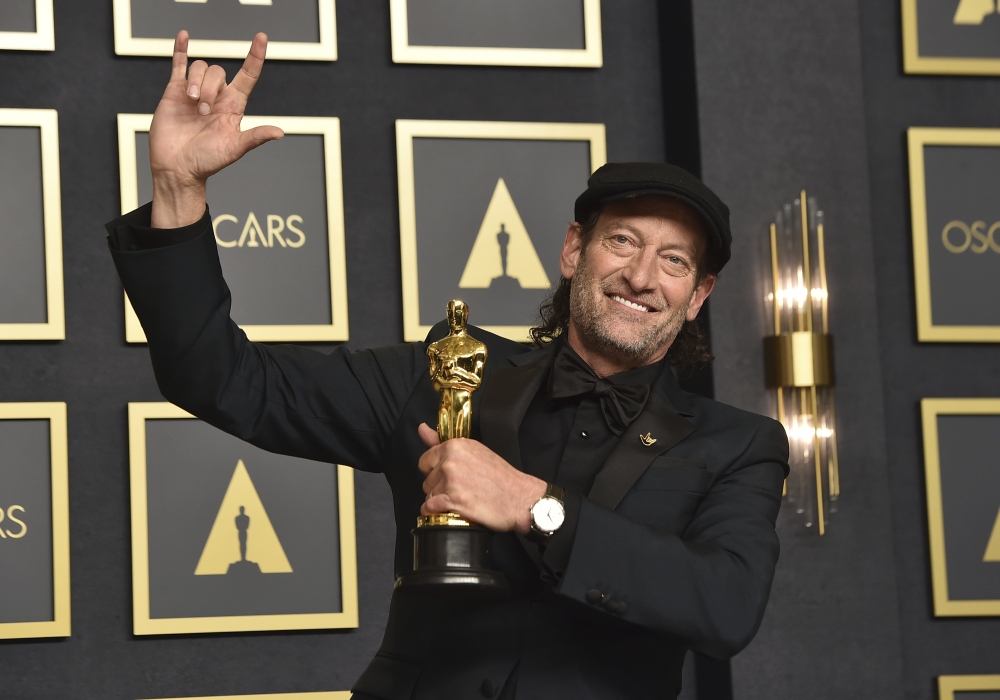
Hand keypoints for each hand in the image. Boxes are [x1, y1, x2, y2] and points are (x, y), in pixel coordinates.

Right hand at [148, 31, 283, 227]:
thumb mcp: (234, 149)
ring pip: (200, 68)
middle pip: (218, 72)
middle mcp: (216, 97)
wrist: (177, 168)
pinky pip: (179, 64)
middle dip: (210, 88)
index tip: (261, 38)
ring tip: (191, 105)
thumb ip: (255, 137)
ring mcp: (195, 92)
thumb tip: (280, 133)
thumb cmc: (207, 162)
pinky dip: (181, 49)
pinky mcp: (174, 92)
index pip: (248, 76)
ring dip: (196, 83)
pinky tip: (184, 36)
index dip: (255, 57)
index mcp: (233, 107)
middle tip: (203, 112)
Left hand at [417, 423, 546, 533]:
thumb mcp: (474, 450)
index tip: (449, 476)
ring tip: (463, 499)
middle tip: (462, 489)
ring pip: (429, 495)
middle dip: (439, 487)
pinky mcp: (453, 501)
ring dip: (441, 501)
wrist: (520, 497)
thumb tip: (421, 428)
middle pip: (427, 480)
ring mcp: (451, 481)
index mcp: (454, 446)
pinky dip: (438, 513)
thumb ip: (441, 442)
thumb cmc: (501, 476)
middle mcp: (450, 461)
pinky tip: (454, 510)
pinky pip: (429, 509)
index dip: (435, 471)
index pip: (425, 461)